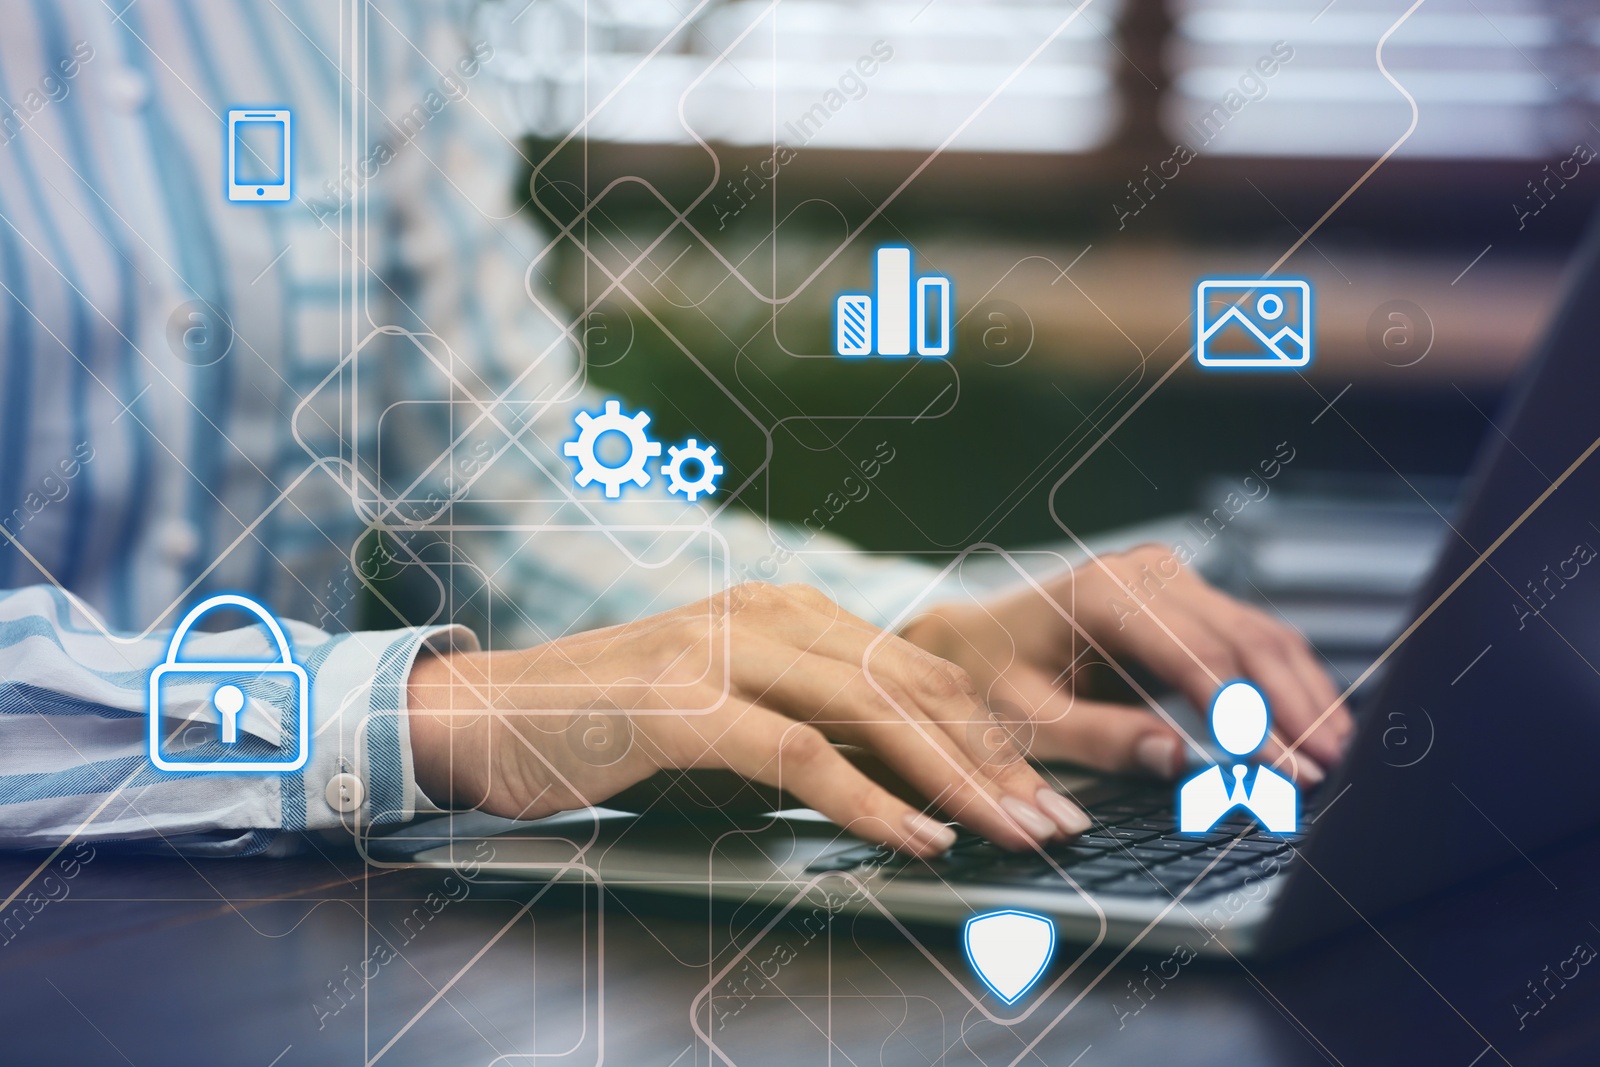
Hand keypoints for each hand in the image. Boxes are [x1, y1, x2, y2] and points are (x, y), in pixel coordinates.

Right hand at [407, 582, 1091, 856]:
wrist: (487, 713)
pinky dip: (865, 798)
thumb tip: (902, 779)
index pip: (916, 670)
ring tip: (1015, 833)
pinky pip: (796, 752)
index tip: (1046, 791)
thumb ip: (806, 723)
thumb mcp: (726, 711)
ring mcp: (722, 649)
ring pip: (870, 710)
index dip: (991, 733)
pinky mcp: (681, 701)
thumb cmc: (609, 724)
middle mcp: (767, 612)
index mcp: (787, 608)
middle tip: (1060, 819)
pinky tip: (916, 836)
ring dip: (955, 778)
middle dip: (997, 759)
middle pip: (912, 685)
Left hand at [899, 545, 1352, 783]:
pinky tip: (1314, 726)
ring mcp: (1170, 579)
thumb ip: (1099, 738)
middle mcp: (1144, 573)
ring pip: (1260, 634)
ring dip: (1303, 695)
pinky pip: (1250, 638)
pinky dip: (1287, 682)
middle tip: (1325, 772)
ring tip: (1336, 756)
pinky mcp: (1187, 598)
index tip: (1281, 768)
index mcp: (1102, 594)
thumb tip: (1177, 758)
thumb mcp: (1027, 718)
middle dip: (1291, 708)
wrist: (976, 639)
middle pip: (1243, 639)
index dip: (1246, 716)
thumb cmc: (991, 677)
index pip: (1196, 656)